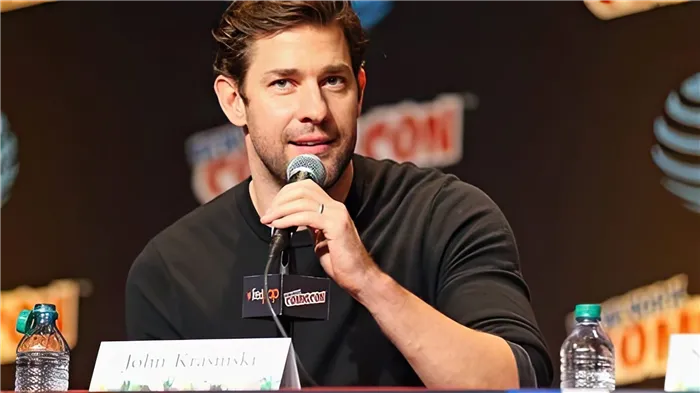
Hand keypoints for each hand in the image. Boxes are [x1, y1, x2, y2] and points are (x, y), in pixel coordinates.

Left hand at [260, 179, 378, 295]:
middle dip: (281, 199)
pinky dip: (289, 219)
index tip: (273, 208)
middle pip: (303, 189)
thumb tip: (291, 220)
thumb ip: (310, 226)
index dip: (286, 194)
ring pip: (302, 201)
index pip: (307, 187)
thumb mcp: (321, 238)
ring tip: (269, 220)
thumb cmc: (342, 262)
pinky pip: (306, 217)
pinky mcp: (336, 226)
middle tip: (268, 214)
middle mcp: (336, 207)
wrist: (359, 276)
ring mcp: (337, 215)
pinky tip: (279, 226)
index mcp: (333, 208)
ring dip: (280, 209)